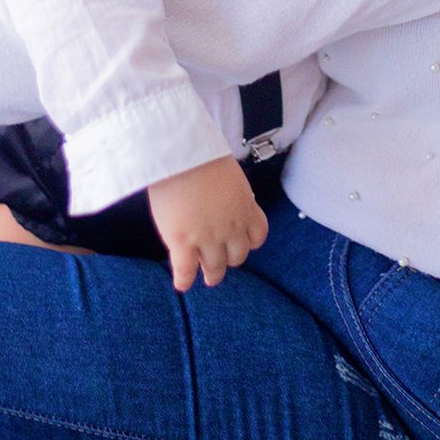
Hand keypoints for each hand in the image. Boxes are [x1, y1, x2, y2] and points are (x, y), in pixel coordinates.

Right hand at [147, 155, 267, 291]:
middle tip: (221, 260)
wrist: (182, 155)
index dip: (248, 242)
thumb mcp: (231, 176)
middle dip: (230, 259)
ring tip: (208, 278)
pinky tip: (183, 284)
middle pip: (238, 256)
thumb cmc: (203, 156)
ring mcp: (207, 237)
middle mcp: (231, 227)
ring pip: (215, 267)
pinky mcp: (182, 242)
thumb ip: (232, 195)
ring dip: (212, 274)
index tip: (240, 243)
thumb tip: (225, 200)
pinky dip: (184, 280)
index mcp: (245, 208)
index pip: (257, 236)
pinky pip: (186, 269)